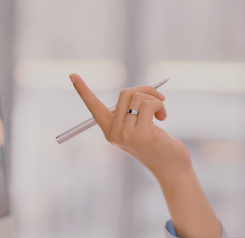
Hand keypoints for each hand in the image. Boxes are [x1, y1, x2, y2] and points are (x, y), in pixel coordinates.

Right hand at [69, 73, 191, 176]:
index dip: (83, 91)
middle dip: (145, 90)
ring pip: (138, 97)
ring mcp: (127, 135)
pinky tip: (164, 116)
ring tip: (162, 112)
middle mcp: (115, 134)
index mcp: (110, 132)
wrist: (172, 169)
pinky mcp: (142, 134)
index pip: (93, 107)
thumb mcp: (140, 129)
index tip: (72, 75)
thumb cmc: (158, 146)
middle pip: (124, 94)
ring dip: (156, 99)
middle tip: (159, 98)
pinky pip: (149, 104)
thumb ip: (133, 112)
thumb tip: (138, 90)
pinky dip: (159, 104)